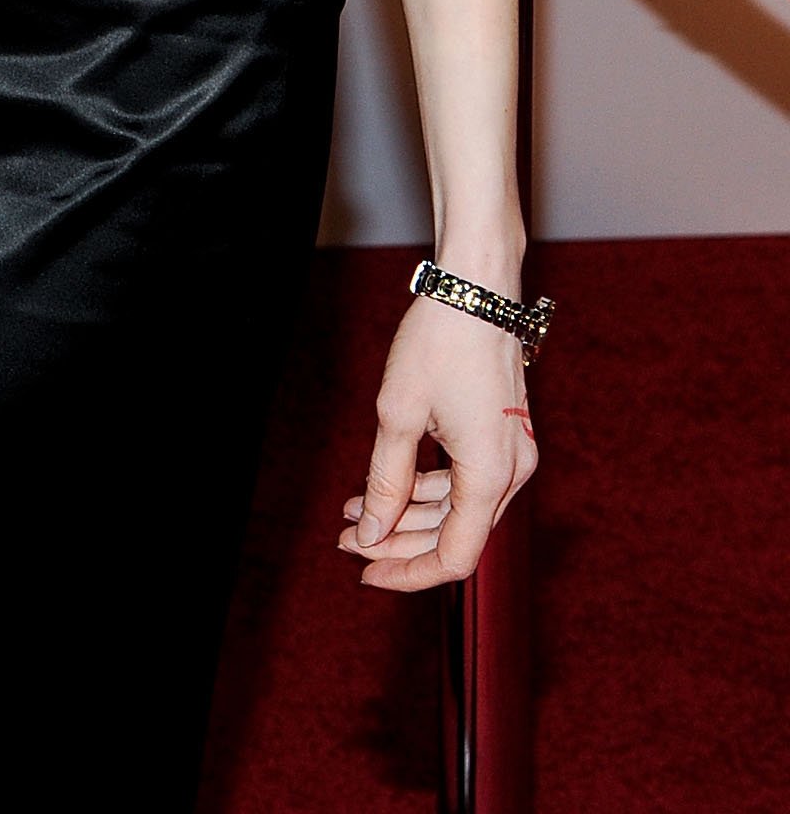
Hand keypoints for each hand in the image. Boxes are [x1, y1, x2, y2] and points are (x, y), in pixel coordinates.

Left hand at [336, 296, 537, 591]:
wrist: (476, 287)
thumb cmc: (439, 342)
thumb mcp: (398, 414)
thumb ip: (386, 482)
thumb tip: (372, 534)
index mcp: (490, 477)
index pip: (454, 557)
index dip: (408, 573)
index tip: (365, 571)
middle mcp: (512, 473)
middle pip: (455, 534)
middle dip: (398, 541)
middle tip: (347, 538)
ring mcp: (512, 454)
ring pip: (458, 508)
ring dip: (408, 513)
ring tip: (355, 508)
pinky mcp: (503, 436)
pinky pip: (466, 479)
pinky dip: (427, 487)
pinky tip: (386, 483)